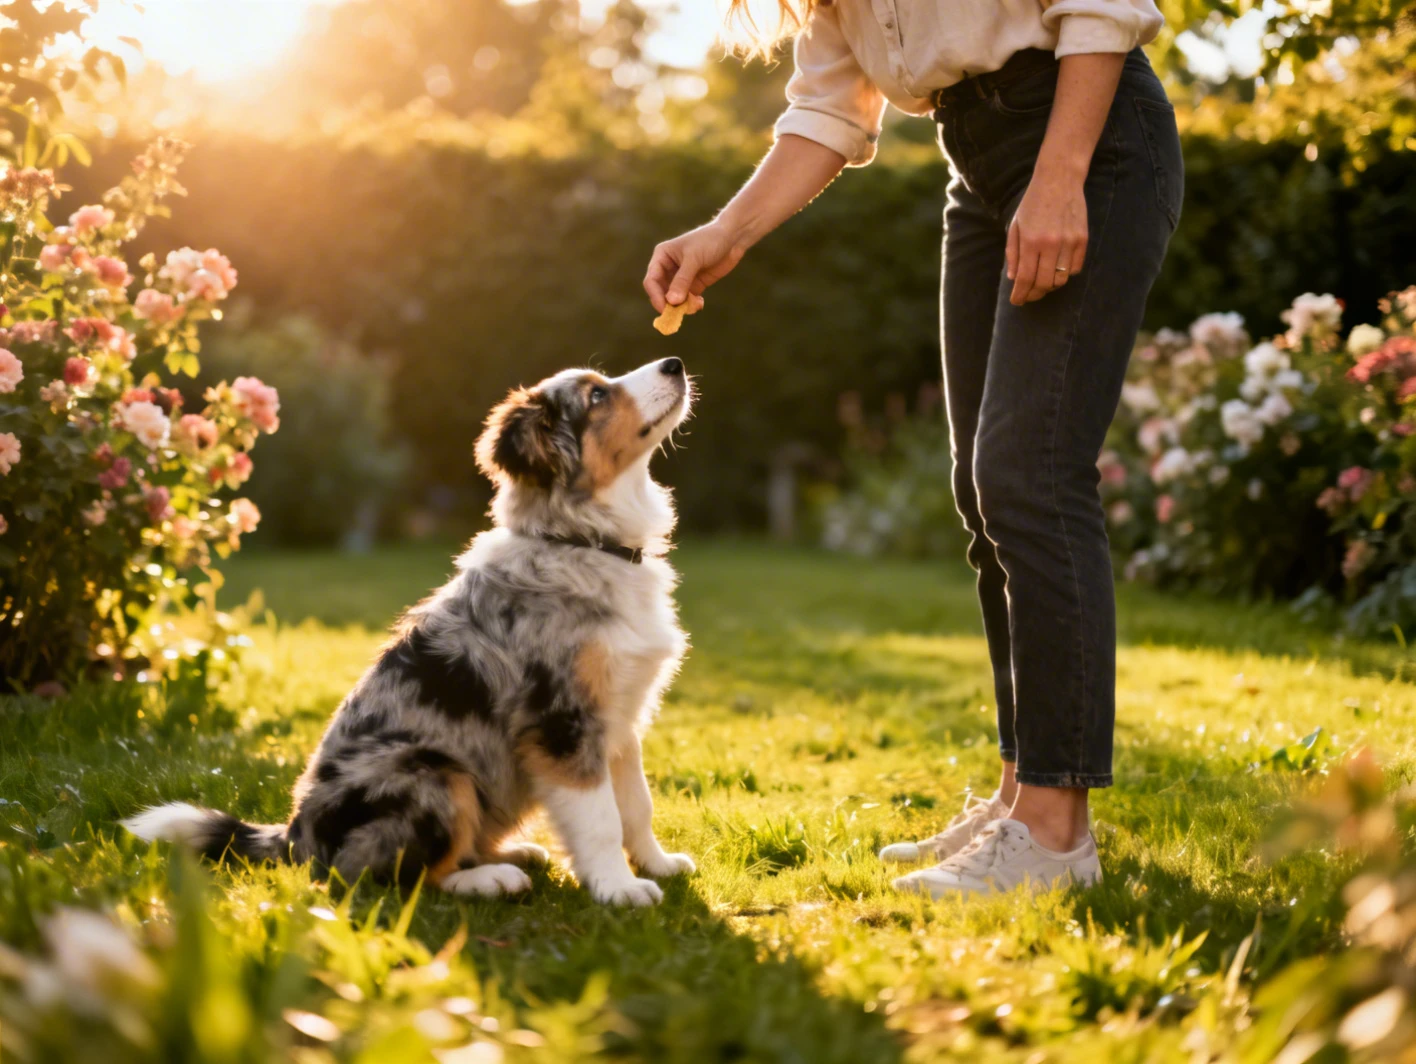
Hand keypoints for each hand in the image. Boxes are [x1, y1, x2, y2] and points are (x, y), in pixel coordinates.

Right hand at [643, 220, 744, 312]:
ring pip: (674, 299)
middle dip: (669, 304)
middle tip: (679, 313)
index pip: (651, 281)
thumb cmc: (709, 240)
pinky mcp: (694, 285)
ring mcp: (681, 278)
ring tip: (695, 306)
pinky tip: (699, 304)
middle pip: (660, 293)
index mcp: (662, 257)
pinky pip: (687, 301)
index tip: (665, 309)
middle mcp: (668, 269)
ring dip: (682, 307)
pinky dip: (691, 306)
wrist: (732, 238)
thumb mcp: (694, 258)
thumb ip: (682, 280)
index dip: (655, 296)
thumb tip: (672, 302)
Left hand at [1006, 164, 1087, 305]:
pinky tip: (1056, 270)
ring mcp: (1069, 242)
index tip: (1016, 301)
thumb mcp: (1016, 226)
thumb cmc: (1033, 203)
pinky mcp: (1083, 239)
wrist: (1059, 179)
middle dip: (1034, 294)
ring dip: (1050, 286)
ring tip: (1041, 283)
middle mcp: (1051, 244)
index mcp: (1031, 241)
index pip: (1025, 278)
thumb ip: (1013, 253)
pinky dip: (1065, 274)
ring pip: (1061, 280)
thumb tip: (1014, 278)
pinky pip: (1075, 268)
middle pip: (1044, 284)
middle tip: (1028, 296)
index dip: (1020, 294)